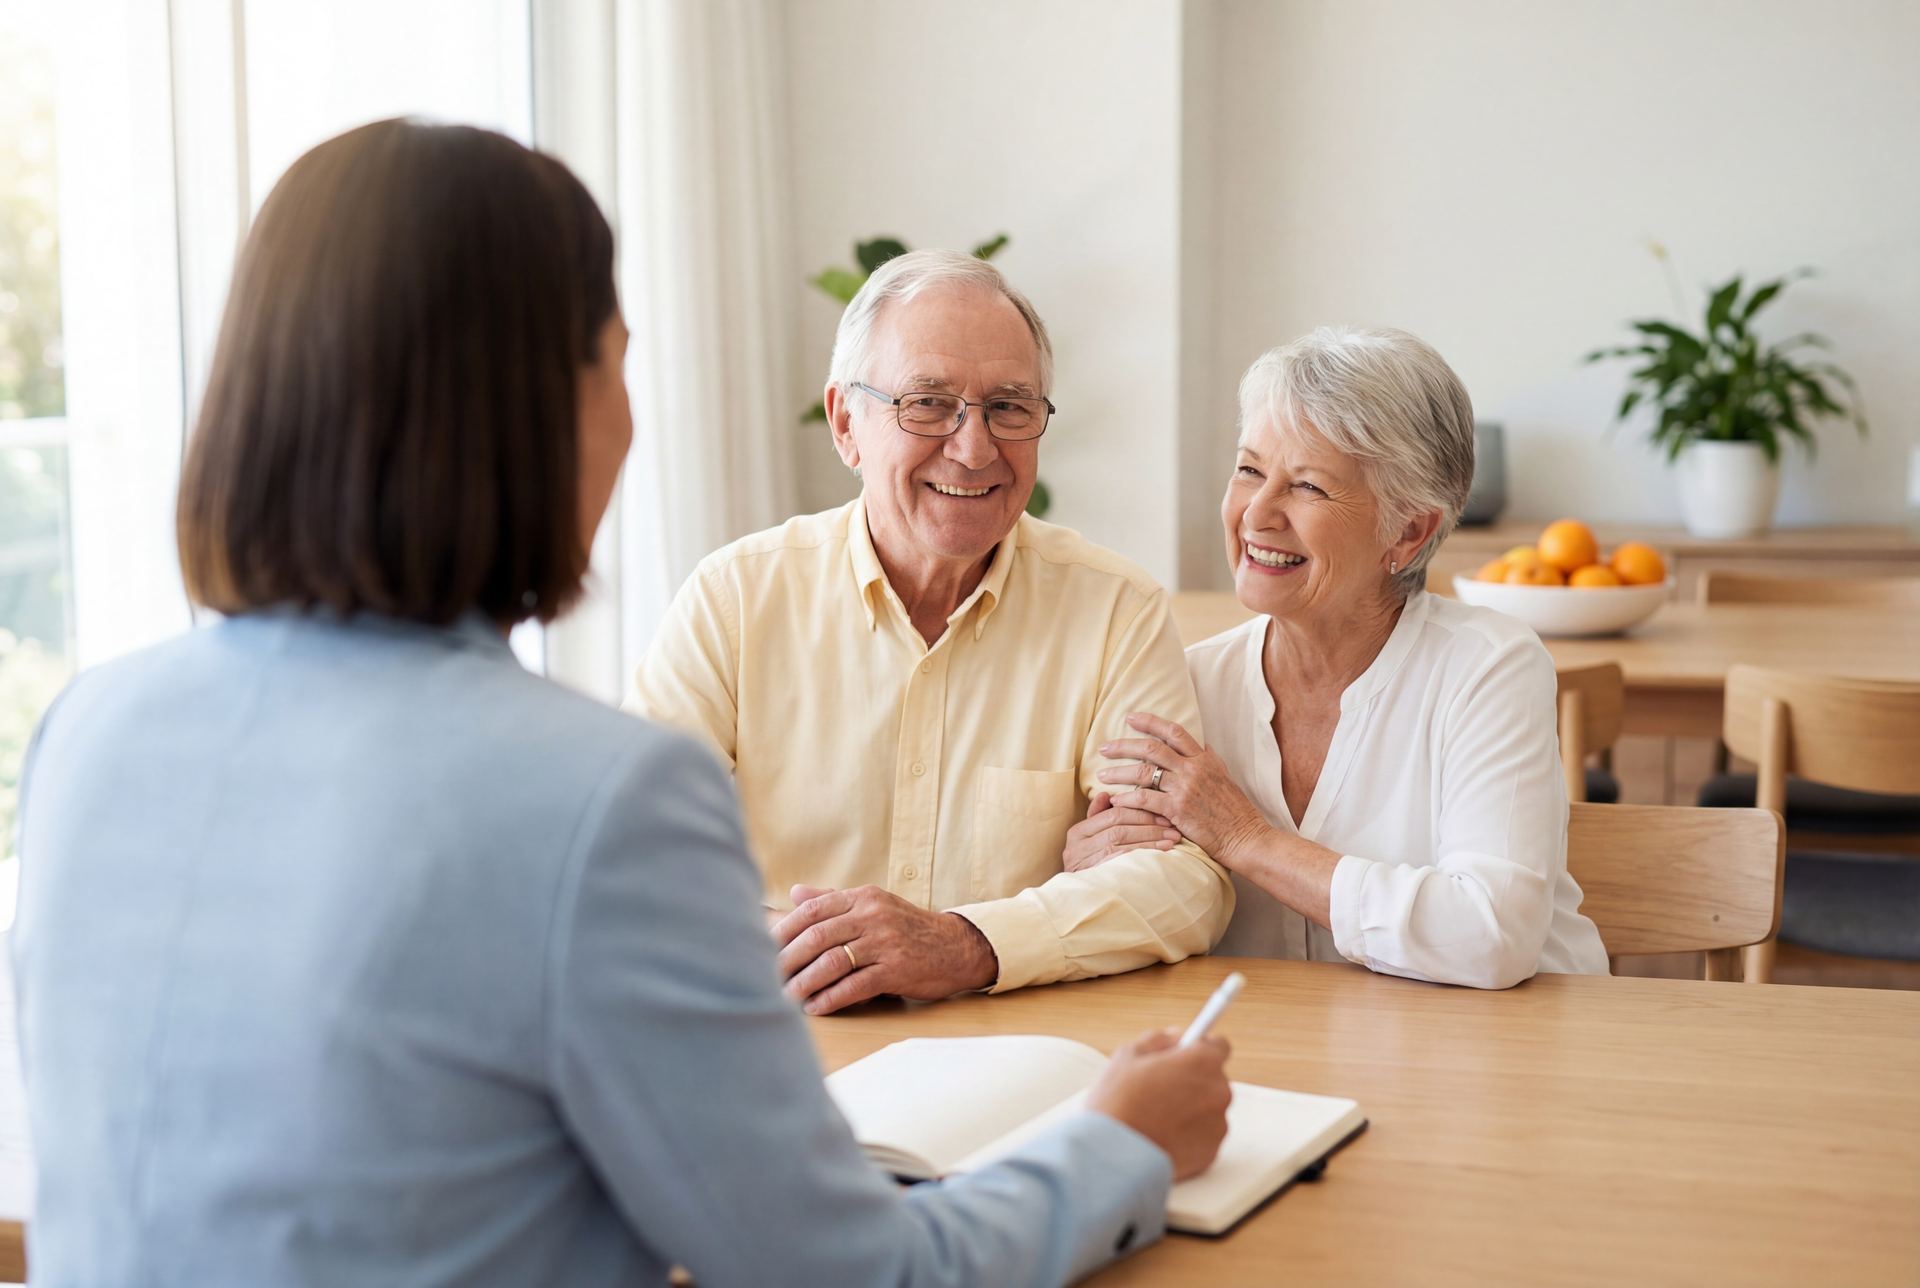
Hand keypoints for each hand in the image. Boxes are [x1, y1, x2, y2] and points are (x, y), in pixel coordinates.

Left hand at [773, 883, 998, 1015]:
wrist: (956, 947)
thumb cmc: (908, 928)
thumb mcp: (874, 905)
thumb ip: (834, 899)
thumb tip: (795, 893)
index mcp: (863, 897)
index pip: (813, 910)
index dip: (783, 930)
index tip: (760, 947)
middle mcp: (873, 915)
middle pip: (817, 936)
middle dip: (786, 959)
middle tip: (764, 976)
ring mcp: (886, 942)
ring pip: (832, 962)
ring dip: (804, 982)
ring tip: (784, 997)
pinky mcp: (897, 970)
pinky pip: (855, 985)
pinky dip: (831, 998)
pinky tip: (815, 1007)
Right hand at [1062, 791, 1183, 872]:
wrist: (1079, 904)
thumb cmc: (1090, 869)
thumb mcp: (1091, 843)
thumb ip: (1098, 818)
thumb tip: (1105, 794)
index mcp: (1077, 833)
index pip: (1112, 814)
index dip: (1139, 812)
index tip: (1162, 815)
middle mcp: (1077, 846)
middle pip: (1118, 825)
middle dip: (1148, 824)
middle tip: (1171, 826)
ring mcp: (1085, 862)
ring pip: (1122, 840)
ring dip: (1151, 838)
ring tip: (1172, 838)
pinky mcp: (1096, 876)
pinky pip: (1124, 858)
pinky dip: (1146, 851)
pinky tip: (1163, 851)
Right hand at [1086, 1027, 1231, 1179]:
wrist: (1113, 1156)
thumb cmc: (1118, 1103)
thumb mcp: (1128, 1055)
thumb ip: (1158, 1040)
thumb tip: (1175, 1038)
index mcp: (1202, 1062)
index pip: (1219, 1045)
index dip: (1198, 1048)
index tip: (1186, 1053)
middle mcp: (1218, 1092)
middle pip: (1213, 1078)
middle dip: (1192, 1080)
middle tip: (1160, 1088)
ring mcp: (1217, 1125)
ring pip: (1208, 1109)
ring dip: (1191, 1109)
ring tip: (1157, 1116)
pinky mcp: (1211, 1153)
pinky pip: (1204, 1136)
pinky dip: (1189, 1135)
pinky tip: (1162, 1135)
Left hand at [1097, 713, 1272, 867]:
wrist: (1245, 837)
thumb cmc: (1236, 811)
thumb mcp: (1226, 778)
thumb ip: (1212, 760)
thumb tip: (1203, 743)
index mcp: (1204, 759)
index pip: (1174, 732)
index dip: (1150, 721)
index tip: (1130, 718)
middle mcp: (1193, 769)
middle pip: (1151, 748)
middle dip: (1123, 745)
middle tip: (1104, 747)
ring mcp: (1185, 789)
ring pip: (1143, 772)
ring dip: (1119, 772)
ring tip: (1102, 775)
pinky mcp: (1178, 810)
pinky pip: (1145, 799)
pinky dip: (1127, 798)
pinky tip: (1116, 800)